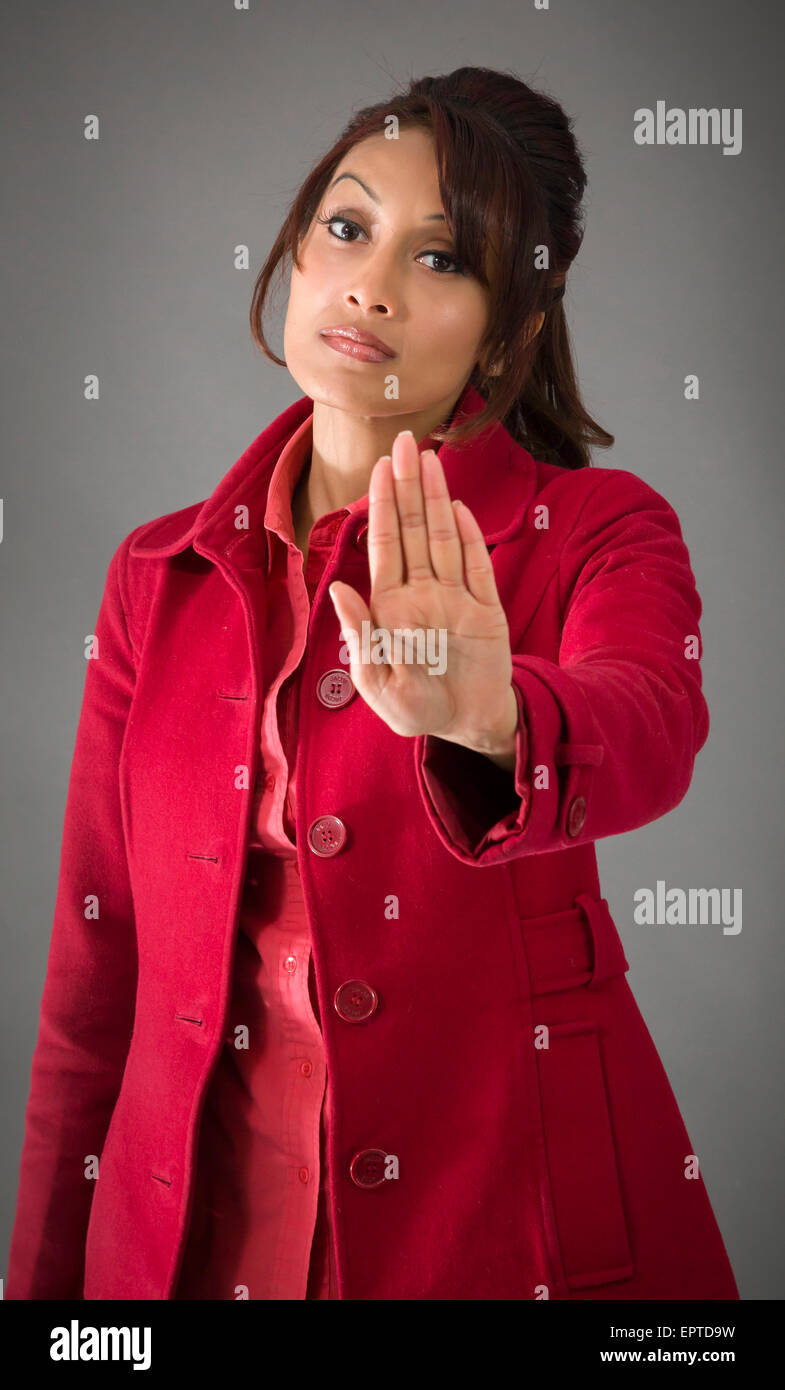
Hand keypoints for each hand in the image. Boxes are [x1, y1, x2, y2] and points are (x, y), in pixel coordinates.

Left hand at [327, 429, 518, 758]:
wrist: (466, 726)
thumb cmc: (415, 708)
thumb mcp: (377, 683)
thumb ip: (360, 635)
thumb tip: (338, 589)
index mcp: (392, 607)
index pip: (385, 546)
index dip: (382, 506)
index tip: (379, 468)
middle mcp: (423, 593)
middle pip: (414, 530)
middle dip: (408, 486)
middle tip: (405, 442)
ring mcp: (456, 598)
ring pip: (444, 539)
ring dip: (437, 499)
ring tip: (430, 459)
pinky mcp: (486, 611)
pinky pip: (478, 568)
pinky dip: (470, 538)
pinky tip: (458, 507)